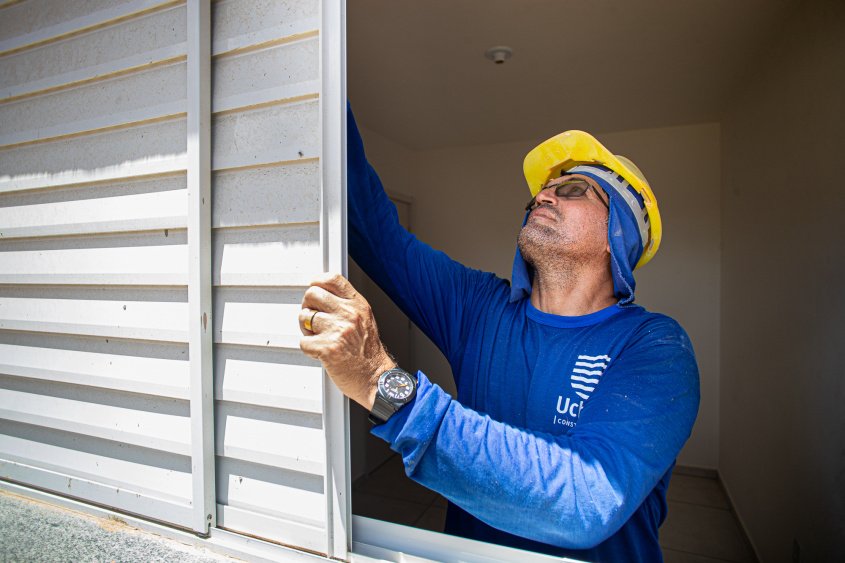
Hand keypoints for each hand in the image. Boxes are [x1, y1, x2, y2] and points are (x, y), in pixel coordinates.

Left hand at [298, 272, 394, 409]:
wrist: (375, 377)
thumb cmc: (368, 353)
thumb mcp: (364, 319)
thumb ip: (346, 305)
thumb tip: (321, 296)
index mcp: (357, 304)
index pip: (332, 279)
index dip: (317, 282)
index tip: (314, 290)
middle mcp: (348, 314)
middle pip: (312, 294)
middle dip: (307, 307)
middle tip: (314, 320)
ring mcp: (338, 330)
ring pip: (304, 317)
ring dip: (306, 330)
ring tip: (320, 338)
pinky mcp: (327, 348)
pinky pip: (303, 342)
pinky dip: (309, 349)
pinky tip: (322, 353)